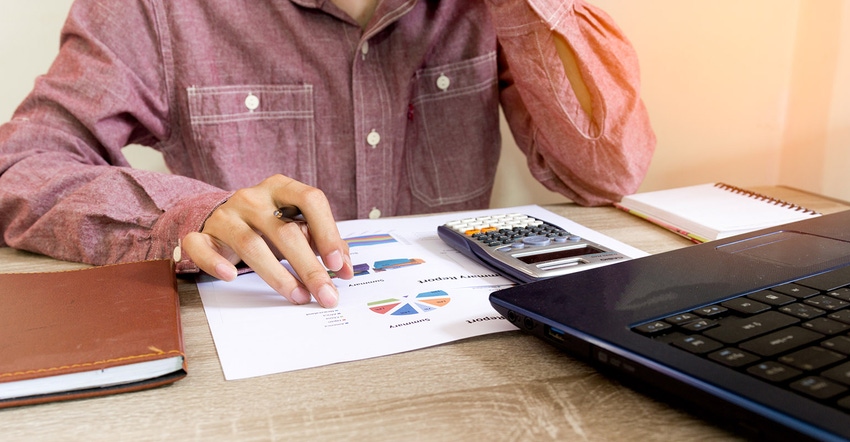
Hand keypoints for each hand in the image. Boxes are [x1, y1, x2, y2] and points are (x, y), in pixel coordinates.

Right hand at [181, 175, 352, 306]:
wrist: (219, 217)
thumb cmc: (266, 223)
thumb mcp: (295, 224)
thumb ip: (322, 241)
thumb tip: (346, 269)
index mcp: (281, 188)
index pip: (311, 199)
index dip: (327, 232)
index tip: (338, 263)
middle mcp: (252, 197)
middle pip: (284, 232)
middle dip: (309, 267)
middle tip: (326, 294)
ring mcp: (225, 215)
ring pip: (250, 244)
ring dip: (277, 275)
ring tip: (298, 296)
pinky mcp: (202, 234)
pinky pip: (201, 247)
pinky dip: (215, 263)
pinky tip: (231, 277)